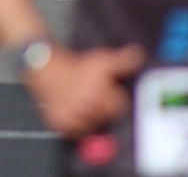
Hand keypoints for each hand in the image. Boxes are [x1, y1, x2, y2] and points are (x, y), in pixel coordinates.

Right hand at [24, 45, 143, 138]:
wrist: (48, 68)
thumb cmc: (77, 65)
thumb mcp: (102, 60)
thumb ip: (124, 61)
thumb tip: (140, 55)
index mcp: (100, 94)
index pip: (118, 107)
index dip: (114, 98)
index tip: (107, 92)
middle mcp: (86, 108)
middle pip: (105, 118)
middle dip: (102, 109)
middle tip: (92, 96)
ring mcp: (73, 117)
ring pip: (90, 127)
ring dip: (89, 118)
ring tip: (83, 103)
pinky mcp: (61, 124)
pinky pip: (74, 133)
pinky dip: (76, 126)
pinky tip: (74, 111)